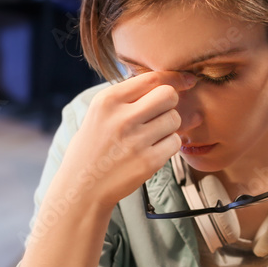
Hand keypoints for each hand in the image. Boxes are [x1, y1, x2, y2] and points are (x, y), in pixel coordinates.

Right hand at [59, 70, 196, 209]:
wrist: (81, 187)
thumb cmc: (92, 148)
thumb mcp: (99, 114)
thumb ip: (127, 97)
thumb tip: (168, 82)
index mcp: (107, 100)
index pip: (151, 78)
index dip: (174, 78)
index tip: (186, 81)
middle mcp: (121, 118)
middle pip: (168, 95)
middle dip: (170, 103)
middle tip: (161, 114)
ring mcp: (136, 140)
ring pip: (174, 119)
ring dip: (169, 126)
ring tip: (151, 136)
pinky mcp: (148, 161)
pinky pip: (175, 143)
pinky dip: (169, 146)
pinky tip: (152, 150)